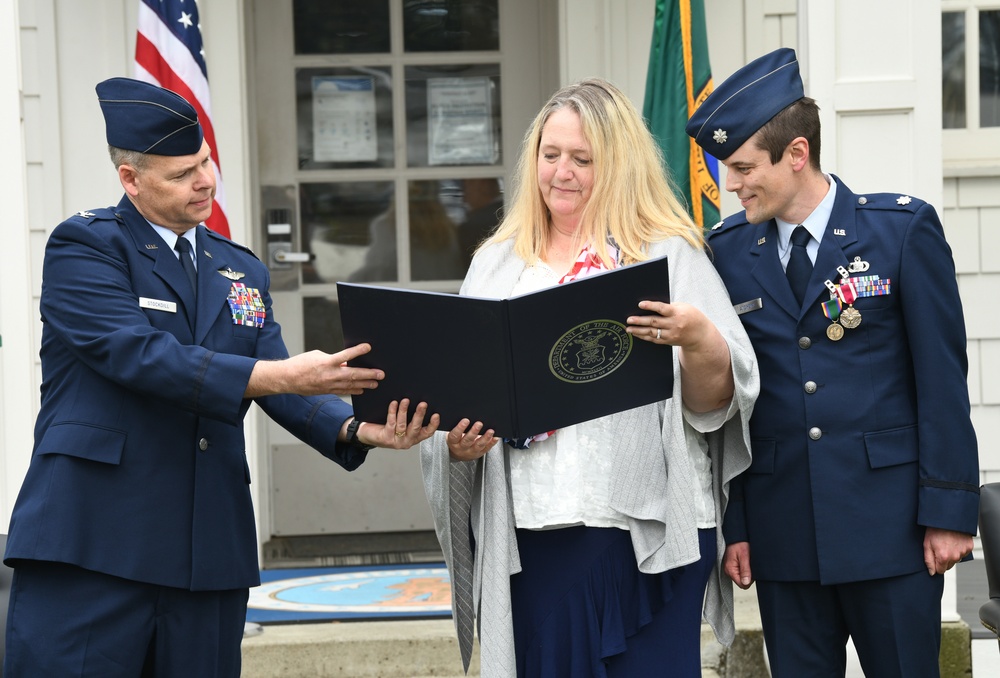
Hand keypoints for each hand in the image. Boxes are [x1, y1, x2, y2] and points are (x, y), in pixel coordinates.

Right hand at [246, 343, 383, 397]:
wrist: (287, 379)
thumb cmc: (301, 363)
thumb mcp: (318, 356)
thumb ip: (333, 359)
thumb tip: (346, 362)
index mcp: (327, 362)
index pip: (346, 355)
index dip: (358, 351)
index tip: (368, 346)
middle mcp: (330, 375)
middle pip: (354, 374)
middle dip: (369, 374)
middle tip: (381, 374)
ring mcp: (329, 385)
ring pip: (351, 385)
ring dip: (365, 384)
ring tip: (376, 383)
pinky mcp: (327, 391)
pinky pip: (344, 391)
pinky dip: (354, 390)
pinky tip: (362, 390)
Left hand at [356, 399, 439, 449]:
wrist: (367, 435)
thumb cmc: (386, 427)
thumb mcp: (401, 423)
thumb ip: (410, 417)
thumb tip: (417, 400)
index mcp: (414, 438)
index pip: (427, 433)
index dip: (433, 425)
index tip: (436, 415)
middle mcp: (407, 441)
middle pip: (416, 428)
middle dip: (420, 415)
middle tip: (423, 404)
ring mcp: (397, 441)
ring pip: (403, 425)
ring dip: (404, 411)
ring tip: (405, 400)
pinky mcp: (386, 438)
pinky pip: (391, 423)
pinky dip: (393, 412)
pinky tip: (394, 403)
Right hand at [447, 418, 499, 460]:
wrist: (459, 454)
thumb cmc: (456, 439)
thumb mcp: (453, 433)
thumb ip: (456, 426)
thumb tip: (463, 414)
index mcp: (453, 442)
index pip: (455, 435)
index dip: (460, 428)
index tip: (466, 420)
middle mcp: (462, 448)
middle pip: (467, 441)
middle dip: (474, 432)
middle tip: (479, 423)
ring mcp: (471, 451)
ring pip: (478, 445)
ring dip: (485, 438)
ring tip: (490, 431)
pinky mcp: (480, 453)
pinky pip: (486, 448)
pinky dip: (491, 442)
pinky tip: (495, 437)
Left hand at [628, 300, 733, 411]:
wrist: (700, 334)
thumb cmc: (691, 316)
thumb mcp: (683, 307)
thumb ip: (668, 307)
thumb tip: (650, 306)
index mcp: (677, 313)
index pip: (662, 308)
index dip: (651, 306)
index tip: (640, 304)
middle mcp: (674, 324)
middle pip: (654, 322)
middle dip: (640, 321)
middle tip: (629, 319)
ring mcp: (671, 334)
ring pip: (652, 332)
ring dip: (639, 331)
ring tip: (629, 328)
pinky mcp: (669, 341)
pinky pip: (654, 339)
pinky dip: (644, 337)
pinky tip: (637, 334)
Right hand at [723, 542, 753, 588]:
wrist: (736, 536)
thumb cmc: (739, 543)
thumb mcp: (744, 556)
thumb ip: (745, 570)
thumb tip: (746, 582)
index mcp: (730, 570)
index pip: (742, 585)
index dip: (750, 579)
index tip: (752, 570)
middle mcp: (728, 571)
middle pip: (742, 582)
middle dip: (749, 575)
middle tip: (749, 564)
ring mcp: (730, 569)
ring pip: (742, 577)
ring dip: (747, 571)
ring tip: (747, 561)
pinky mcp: (732, 566)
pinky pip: (741, 572)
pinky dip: (745, 568)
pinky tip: (745, 561)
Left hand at [923, 527, 972, 574]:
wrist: (948, 518)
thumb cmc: (936, 529)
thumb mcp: (926, 544)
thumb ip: (928, 560)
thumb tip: (931, 572)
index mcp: (943, 557)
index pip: (940, 571)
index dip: (936, 564)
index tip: (934, 557)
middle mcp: (955, 556)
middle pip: (948, 566)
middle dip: (943, 560)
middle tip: (939, 548)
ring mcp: (963, 552)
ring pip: (956, 560)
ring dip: (951, 555)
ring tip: (946, 543)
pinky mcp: (969, 547)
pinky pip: (963, 553)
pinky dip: (958, 550)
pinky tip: (953, 541)